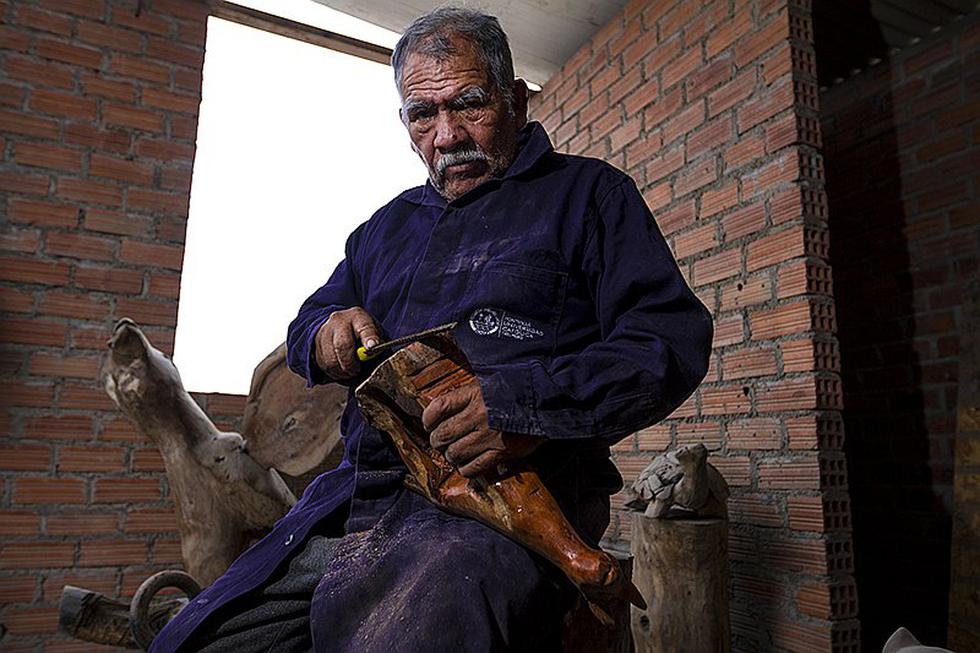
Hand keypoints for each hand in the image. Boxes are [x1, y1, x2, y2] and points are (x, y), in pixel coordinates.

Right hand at [314, 307, 379, 380]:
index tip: (372, 348)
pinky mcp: (315, 344)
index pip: (364, 327)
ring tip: (350, 372)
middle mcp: (339, 321)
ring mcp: (325, 331)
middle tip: (357, 370)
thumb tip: (374, 350)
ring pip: (330, 358)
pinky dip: (333, 372)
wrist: (338, 324)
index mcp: (357, 316)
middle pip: (342, 345)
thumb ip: (376, 340)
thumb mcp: (373, 330)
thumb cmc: (360, 331)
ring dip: (341, 371)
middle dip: (351, 363)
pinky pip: (322, 364)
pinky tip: (340, 370)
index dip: (369, 338)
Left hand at [421, 382, 543, 477]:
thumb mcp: (491, 383)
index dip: (428, 418)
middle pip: (443, 434)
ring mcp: (489, 436)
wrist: (549, 401)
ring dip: (450, 456)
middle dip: (437, 440)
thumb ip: (470, 394)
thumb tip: (447, 408)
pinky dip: (466, 469)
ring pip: (455, 453)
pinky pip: (473, 468)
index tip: (429, 423)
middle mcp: (478, 415)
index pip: (438, 407)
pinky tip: (467, 465)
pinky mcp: (501, 453)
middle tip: (440, 441)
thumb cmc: (519, 390)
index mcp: (474, 394)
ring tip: (454, 454)